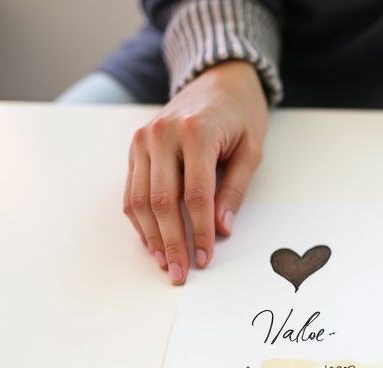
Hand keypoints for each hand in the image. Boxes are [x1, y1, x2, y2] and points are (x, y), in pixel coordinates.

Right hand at [123, 60, 267, 283]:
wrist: (218, 79)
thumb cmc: (240, 114)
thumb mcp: (251, 149)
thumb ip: (234, 189)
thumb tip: (221, 229)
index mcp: (196, 132)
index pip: (196, 195)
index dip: (199, 232)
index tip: (204, 258)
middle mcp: (162, 134)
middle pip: (161, 201)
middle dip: (171, 242)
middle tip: (179, 273)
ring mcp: (144, 140)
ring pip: (140, 199)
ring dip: (151, 237)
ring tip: (164, 263)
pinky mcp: (135, 146)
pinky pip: (131, 190)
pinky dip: (140, 220)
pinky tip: (152, 241)